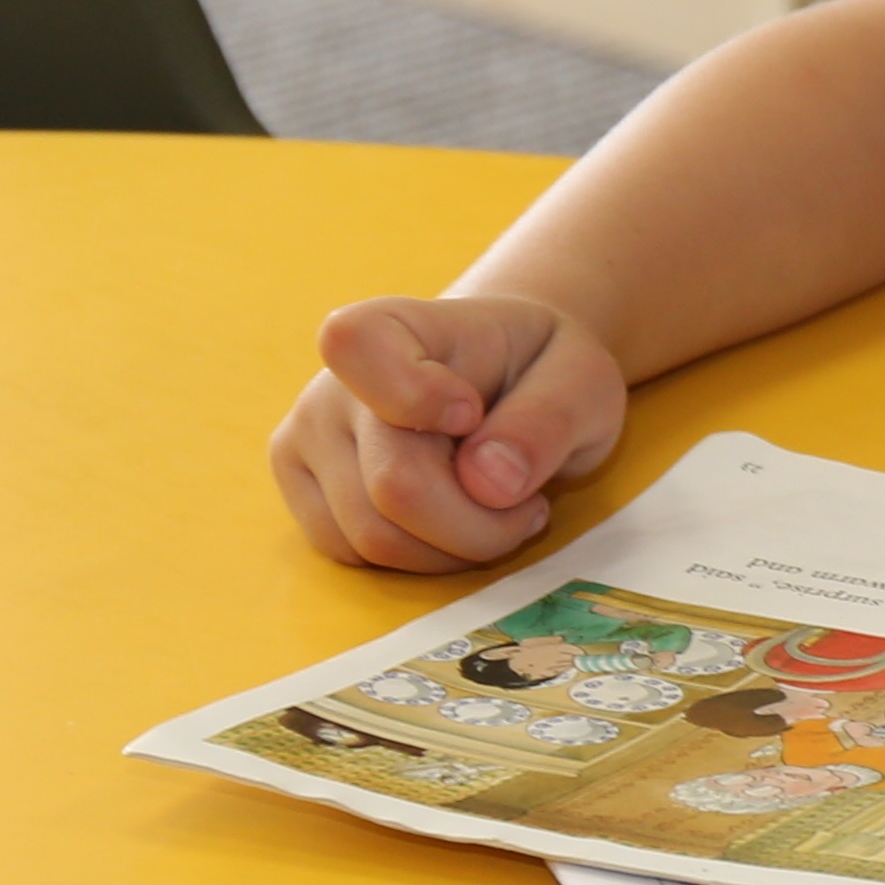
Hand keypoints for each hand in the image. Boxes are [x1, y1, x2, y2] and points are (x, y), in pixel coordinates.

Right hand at [269, 293, 629, 570]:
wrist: (503, 384)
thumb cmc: (541, 374)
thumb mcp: (583, 380)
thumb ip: (548, 420)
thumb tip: (488, 482)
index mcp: (397, 325)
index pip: (357, 346)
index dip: (416, 395)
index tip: (472, 412)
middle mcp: (333, 381)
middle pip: (395, 485)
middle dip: (481, 523)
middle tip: (530, 504)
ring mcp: (305, 437)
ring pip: (375, 538)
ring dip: (456, 546)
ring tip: (498, 509)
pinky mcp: (301, 490)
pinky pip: (356, 555)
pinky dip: (421, 559)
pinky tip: (458, 523)